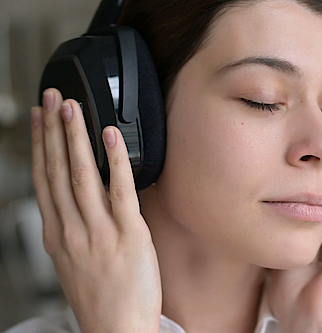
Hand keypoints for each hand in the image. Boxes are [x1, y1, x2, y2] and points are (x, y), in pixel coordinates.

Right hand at [31, 88, 161, 332]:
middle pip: (57, 170)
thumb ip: (74, 228)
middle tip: (53, 98)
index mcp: (58, 236)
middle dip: (53, 130)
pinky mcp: (128, 234)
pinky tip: (110, 136)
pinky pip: (119, 190)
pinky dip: (114, 160)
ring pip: (81, 174)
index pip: (44, 180)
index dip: (40, 146)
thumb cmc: (101, 299)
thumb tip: (80, 199)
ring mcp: (99, 231)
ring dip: (75, 137)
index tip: (39, 120)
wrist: (117, 330)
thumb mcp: (75, 262)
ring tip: (73, 107)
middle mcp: (72, 230)